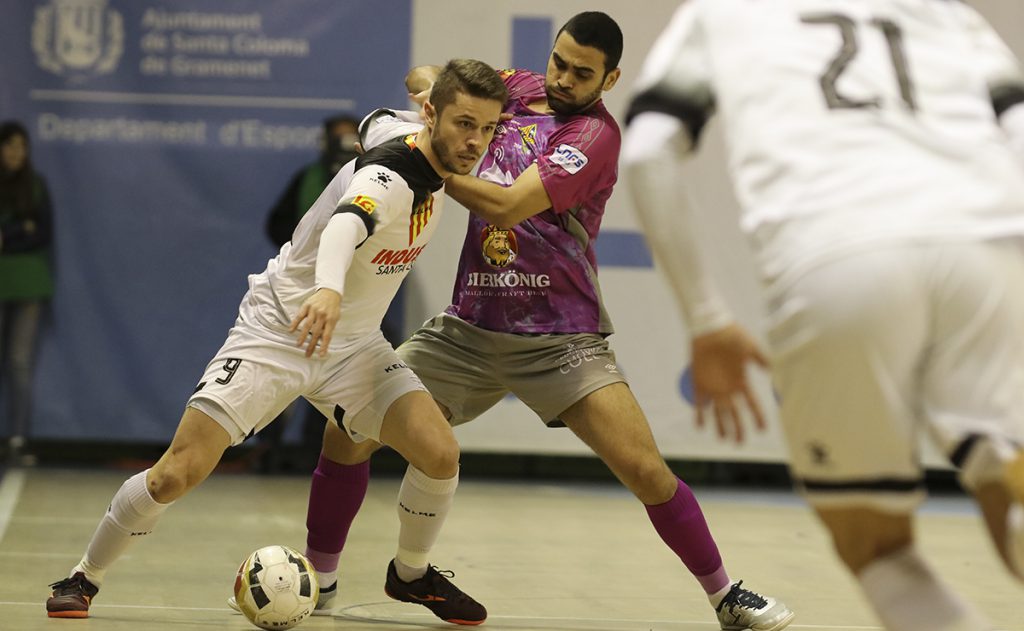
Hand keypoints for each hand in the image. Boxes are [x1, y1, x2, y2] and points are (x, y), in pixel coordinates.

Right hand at [289, 289, 341, 357]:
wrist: (330, 291)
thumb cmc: (333, 307)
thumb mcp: (335, 317)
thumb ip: (329, 328)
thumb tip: (323, 341)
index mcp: (331, 320)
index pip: (327, 336)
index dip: (323, 346)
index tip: (320, 355)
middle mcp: (322, 316)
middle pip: (316, 333)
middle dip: (311, 345)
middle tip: (307, 354)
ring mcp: (314, 311)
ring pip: (307, 326)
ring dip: (302, 336)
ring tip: (299, 345)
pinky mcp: (307, 305)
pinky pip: (300, 316)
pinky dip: (295, 323)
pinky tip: (291, 330)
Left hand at [690, 324, 768, 443]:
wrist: (710, 326)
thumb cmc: (732, 335)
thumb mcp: (750, 347)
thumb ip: (761, 359)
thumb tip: (773, 370)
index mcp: (741, 381)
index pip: (752, 404)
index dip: (757, 417)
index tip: (763, 430)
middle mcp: (728, 387)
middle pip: (734, 413)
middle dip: (738, 428)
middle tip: (739, 443)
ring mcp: (713, 386)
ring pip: (717, 411)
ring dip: (720, 425)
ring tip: (723, 439)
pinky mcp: (699, 381)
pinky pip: (698, 401)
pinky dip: (699, 413)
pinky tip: (700, 425)